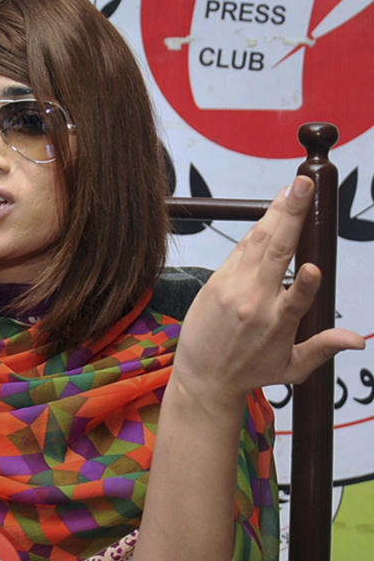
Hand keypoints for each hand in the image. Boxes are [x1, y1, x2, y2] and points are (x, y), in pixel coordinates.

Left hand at [174, 175, 364, 410]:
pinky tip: (272, 211)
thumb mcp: (292, 368)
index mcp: (277, 325)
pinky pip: (239, 249)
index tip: (312, 269)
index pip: (294, 301)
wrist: (203, 375)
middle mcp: (253, 303)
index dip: (304, 285)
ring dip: (275, 213)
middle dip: (290, 217)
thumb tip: (359, 340)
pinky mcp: (216, 281)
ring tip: (293, 189)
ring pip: (256, 243)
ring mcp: (232, 288)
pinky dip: (257, 229)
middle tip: (303, 186)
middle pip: (275, 254)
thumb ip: (323, 347)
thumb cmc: (250, 371)